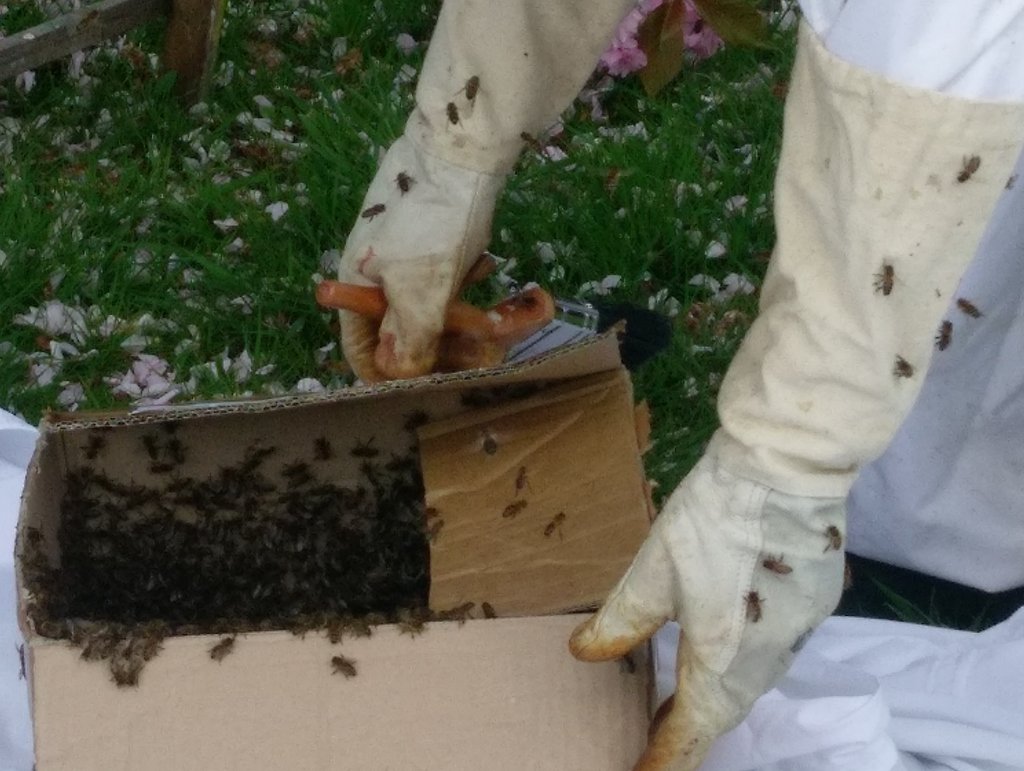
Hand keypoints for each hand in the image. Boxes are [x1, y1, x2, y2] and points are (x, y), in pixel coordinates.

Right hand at [337, 135, 504, 380]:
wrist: (460, 149)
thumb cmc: (433, 222)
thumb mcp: (421, 290)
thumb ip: (411, 338)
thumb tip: (399, 374)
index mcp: (357, 289)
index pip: (362, 351)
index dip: (391, 374)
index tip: (430, 382)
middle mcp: (374, 278)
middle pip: (402, 335)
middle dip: (444, 345)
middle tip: (484, 346)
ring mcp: (402, 259)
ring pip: (429, 310)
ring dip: (463, 318)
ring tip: (497, 314)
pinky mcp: (430, 244)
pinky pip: (445, 283)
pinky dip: (464, 286)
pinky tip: (484, 267)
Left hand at [569, 434, 844, 769]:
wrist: (788, 469)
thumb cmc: (714, 516)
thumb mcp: (654, 568)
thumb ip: (622, 617)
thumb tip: (585, 653)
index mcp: (722, 656)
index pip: (691, 728)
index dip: (665, 757)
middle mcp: (767, 658)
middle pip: (725, 711)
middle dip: (688, 729)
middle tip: (653, 734)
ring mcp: (798, 633)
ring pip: (752, 684)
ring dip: (716, 697)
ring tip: (680, 696)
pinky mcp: (815, 607)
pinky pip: (774, 654)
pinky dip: (743, 665)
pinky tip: (724, 645)